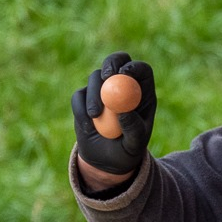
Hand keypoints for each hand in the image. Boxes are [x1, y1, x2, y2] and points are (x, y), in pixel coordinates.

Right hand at [71, 52, 156, 185]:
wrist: (107, 161)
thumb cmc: (127, 151)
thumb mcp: (135, 144)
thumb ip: (133, 128)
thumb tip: (123, 111)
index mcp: (142, 92)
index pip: (141, 70)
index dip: (133, 67)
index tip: (124, 74)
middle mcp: (123, 85)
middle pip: (117, 61)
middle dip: (110, 64)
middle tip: (106, 75)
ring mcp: (102, 89)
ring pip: (95, 78)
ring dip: (94, 96)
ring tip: (95, 117)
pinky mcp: (84, 97)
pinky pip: (79, 95)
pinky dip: (81, 108)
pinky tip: (88, 126)